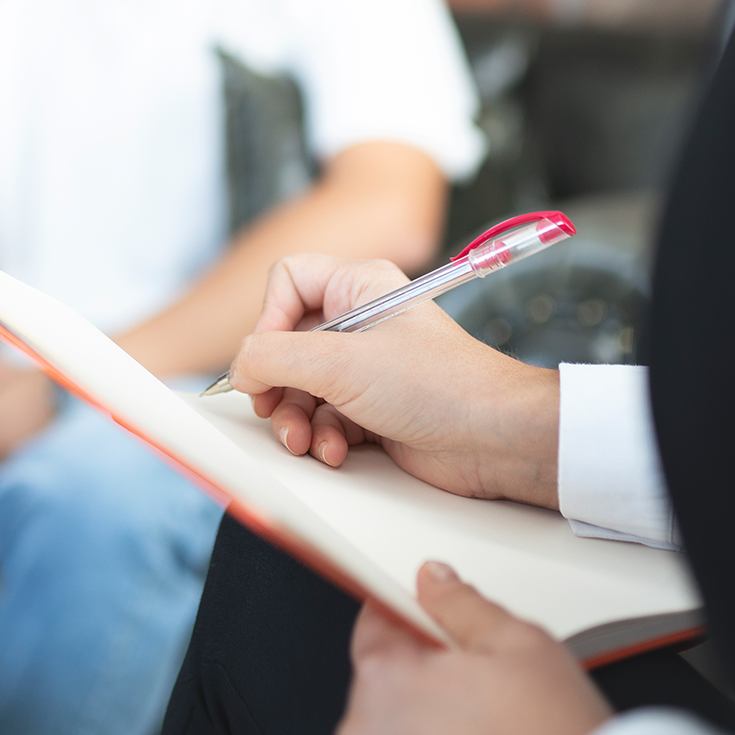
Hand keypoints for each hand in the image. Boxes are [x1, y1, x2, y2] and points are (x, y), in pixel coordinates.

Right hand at [228, 255, 560, 505]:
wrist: (496, 439)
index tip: (266, 358)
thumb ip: (275, 358)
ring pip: (299, 388)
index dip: (268, 320)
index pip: (287, 283)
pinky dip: (322, 438)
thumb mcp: (341, 364)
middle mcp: (359, 323)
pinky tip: (336, 451)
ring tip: (306, 440)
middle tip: (274, 409)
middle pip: (285, 344)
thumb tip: (239, 368)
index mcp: (358, 286)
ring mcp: (365, 368)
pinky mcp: (371, 410)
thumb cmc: (440, 385)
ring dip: (295, 420)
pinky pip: (323, 419)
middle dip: (276, 385)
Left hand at [337, 562, 610, 734]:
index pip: (374, 622)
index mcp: (384, 683)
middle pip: (385, 680)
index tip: (428, 615)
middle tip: (480, 681)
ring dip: (428, 722)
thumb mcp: (517, 641)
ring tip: (487, 729)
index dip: (408, 612)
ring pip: (396, 731)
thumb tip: (434, 582)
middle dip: (425, 672)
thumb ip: (461, 603)